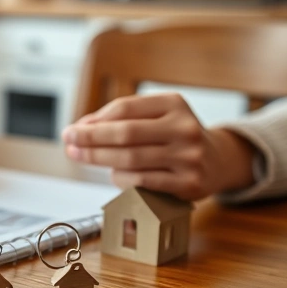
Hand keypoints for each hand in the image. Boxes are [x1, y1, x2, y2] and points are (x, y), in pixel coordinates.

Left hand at [62, 94, 256, 200]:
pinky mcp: (189, 184)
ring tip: (81, 156)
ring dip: (99, 159)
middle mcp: (184, 128)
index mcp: (174, 103)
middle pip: (125, 134)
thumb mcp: (155, 117)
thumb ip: (121, 119)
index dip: (94, 120)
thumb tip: (81, 128)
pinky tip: (111, 173)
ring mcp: (189, 157)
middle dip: (91, 139)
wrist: (217, 161)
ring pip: (131, 159)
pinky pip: (143, 182)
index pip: (125, 108)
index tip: (73, 129)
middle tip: (69, 142)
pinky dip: (121, 178)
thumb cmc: (173, 136)